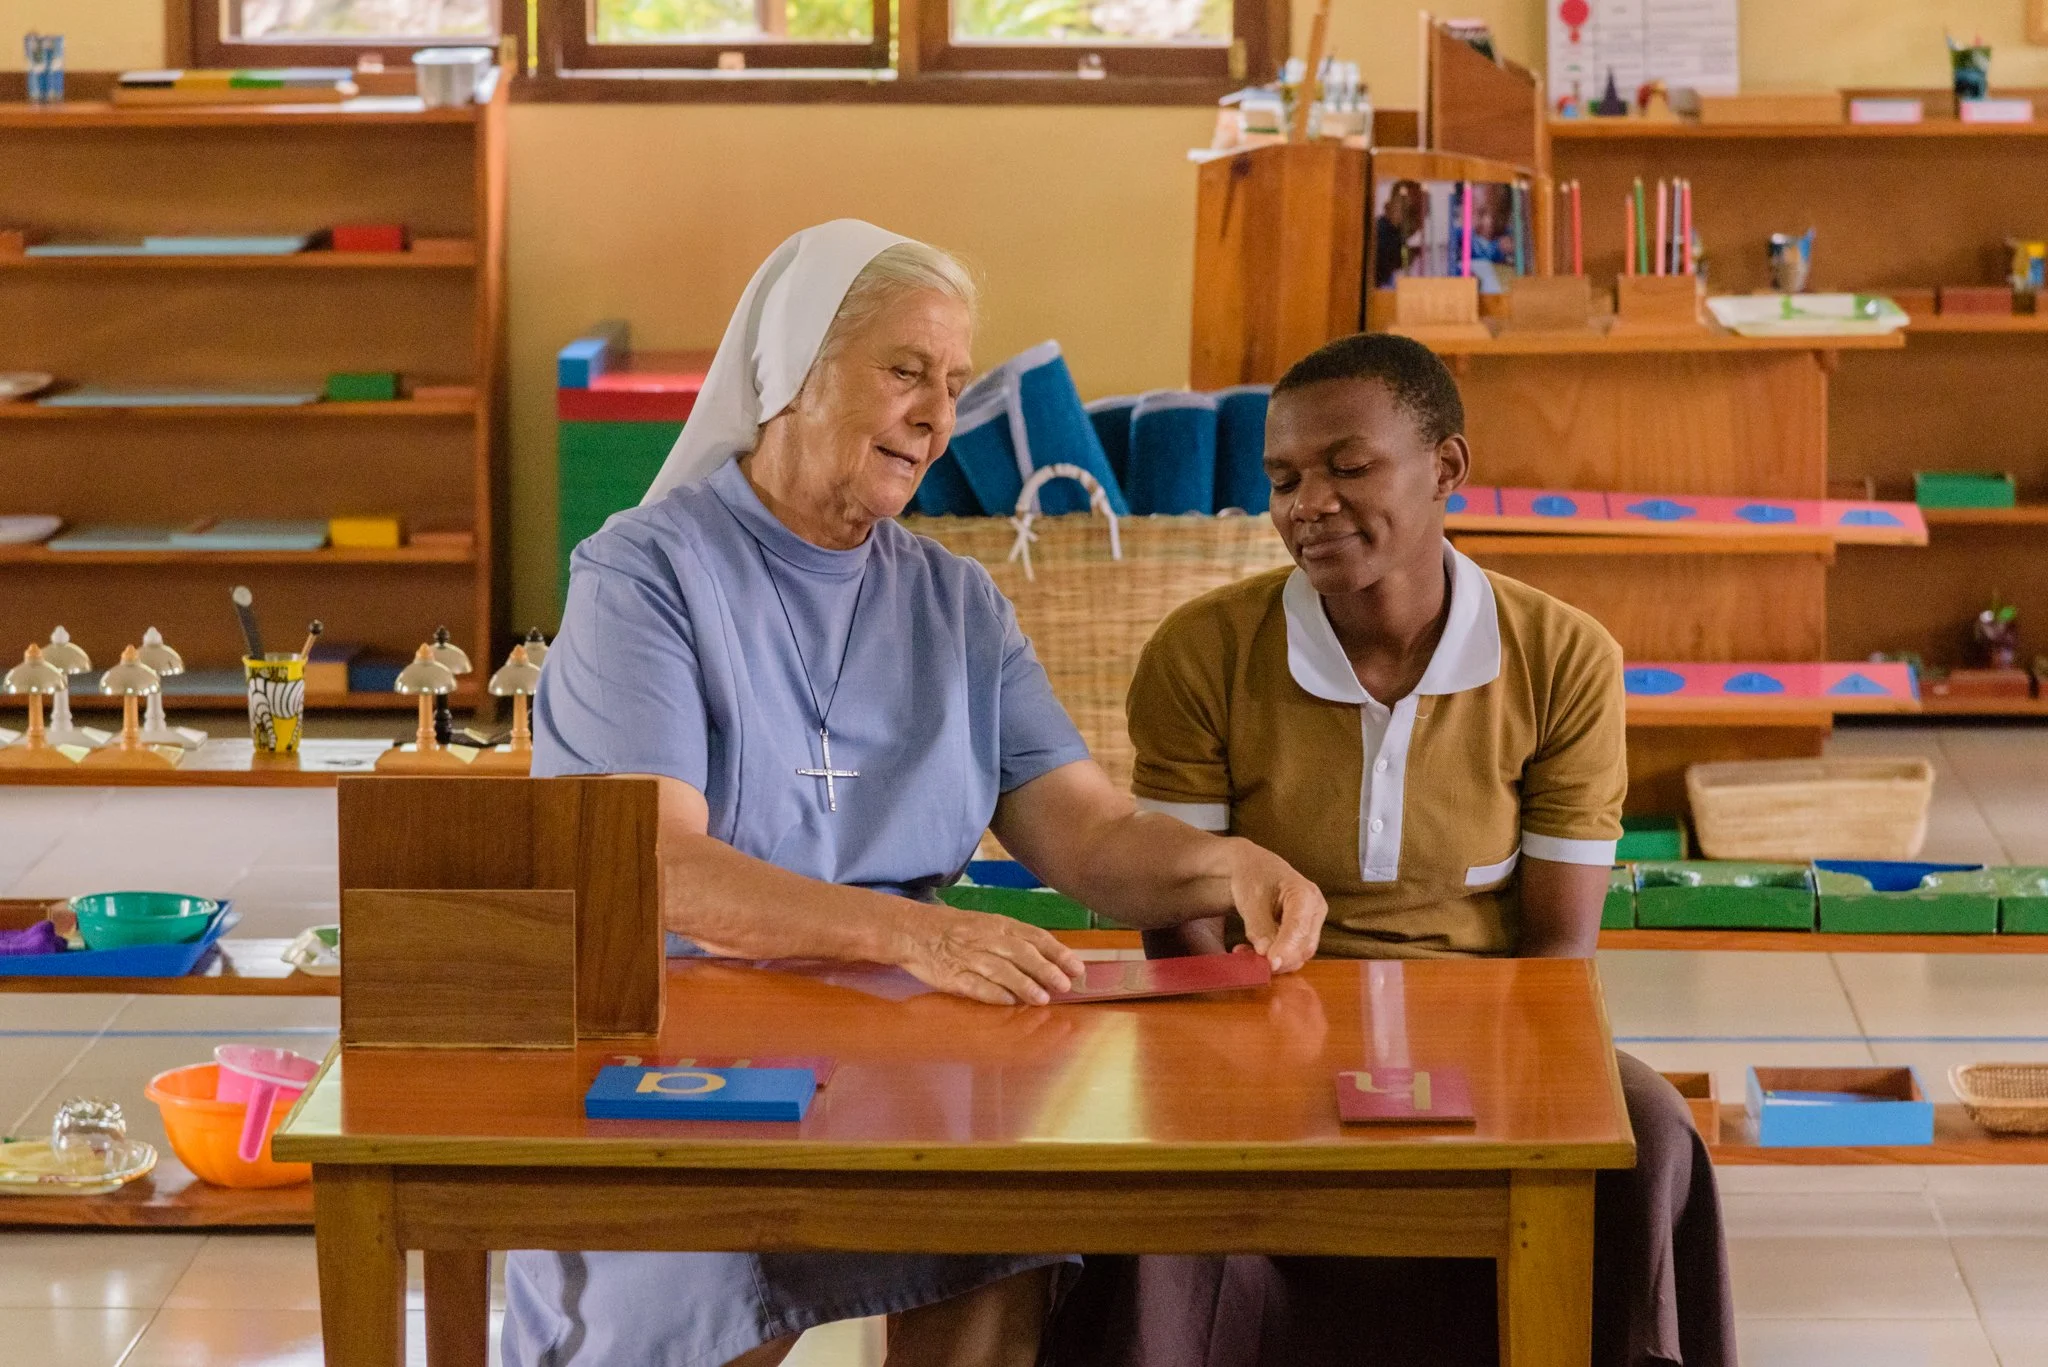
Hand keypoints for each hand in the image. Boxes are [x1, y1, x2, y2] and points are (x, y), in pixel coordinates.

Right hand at [889, 903, 1087, 1005]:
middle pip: (1022, 954)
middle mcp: (986, 938)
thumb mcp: (986, 924)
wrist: (911, 930)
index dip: (1058, 953)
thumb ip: (1014, 939)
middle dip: (1046, 970)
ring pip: (1002, 970)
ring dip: (1024, 985)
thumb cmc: (953, 929)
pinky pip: (976, 986)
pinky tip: (1009, 1003)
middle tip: (1065, 985)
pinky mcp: (952, 975)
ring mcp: (969, 957)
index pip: (1035, 937)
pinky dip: (994, 994)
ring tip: (1042, 999)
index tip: (1077, 967)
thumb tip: (1047, 958)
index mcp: (998, 924)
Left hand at [1227, 841, 1327, 973]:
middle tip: (1250, 961)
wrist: (1254, 869)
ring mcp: (1311, 924)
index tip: (1270, 963)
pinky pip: (1292, 954)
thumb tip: (1266, 954)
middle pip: (1304, 946)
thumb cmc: (1254, 877)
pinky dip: (1271, 958)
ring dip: (1273, 961)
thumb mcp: (1251, 900)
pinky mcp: (1303, 935)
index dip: (1286, 948)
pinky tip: (1249, 952)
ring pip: (1299, 954)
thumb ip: (1259, 928)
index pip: (1299, 927)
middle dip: (1279, 959)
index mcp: (1305, 894)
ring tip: (1243, 952)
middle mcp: (1315, 910)